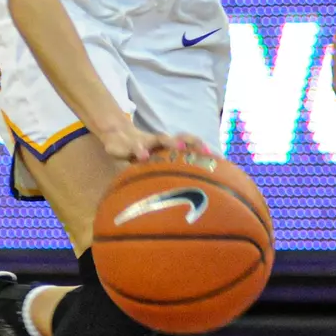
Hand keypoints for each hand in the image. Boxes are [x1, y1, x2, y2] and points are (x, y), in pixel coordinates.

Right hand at [95, 120, 213, 163]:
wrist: (117, 137)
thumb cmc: (142, 156)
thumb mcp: (155, 165)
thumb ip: (169, 174)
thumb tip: (188, 198)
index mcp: (169, 147)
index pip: (190, 145)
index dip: (203, 150)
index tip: (218, 158)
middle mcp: (161, 142)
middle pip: (182, 138)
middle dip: (194, 143)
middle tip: (206, 151)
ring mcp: (146, 142)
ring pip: (161, 138)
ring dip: (172, 142)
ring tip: (180, 147)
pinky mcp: (129, 145)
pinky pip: (134, 147)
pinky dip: (139, 150)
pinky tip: (143, 157)